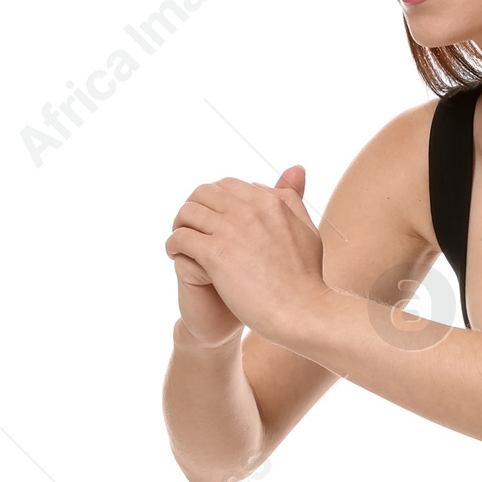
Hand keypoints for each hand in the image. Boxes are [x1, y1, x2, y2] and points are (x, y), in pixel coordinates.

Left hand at [165, 165, 321, 343]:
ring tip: (180, 242)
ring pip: (188, 212)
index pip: (229, 186)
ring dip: (180, 225)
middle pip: (204, 193)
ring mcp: (231, 230)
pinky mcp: (216, 254)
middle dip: (194, 208)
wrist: (304, 312)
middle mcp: (249, 209)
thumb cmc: (306, 279)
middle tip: (191, 228)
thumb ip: (294, 199)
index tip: (211, 219)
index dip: (215, 200)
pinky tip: (176, 255)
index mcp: (270, 201)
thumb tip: (294, 169)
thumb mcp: (307, 229)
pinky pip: (181, 238)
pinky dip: (174, 245)